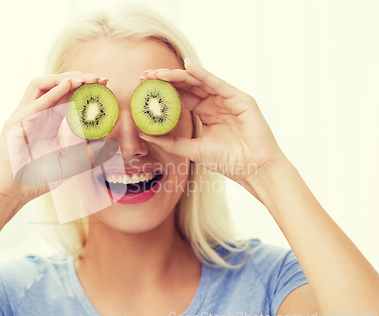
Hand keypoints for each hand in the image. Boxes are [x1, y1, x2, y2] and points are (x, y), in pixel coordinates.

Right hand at [0, 73, 107, 209]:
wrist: (11, 194)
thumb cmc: (36, 179)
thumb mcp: (69, 164)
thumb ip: (85, 153)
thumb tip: (106, 144)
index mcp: (47, 120)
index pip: (66, 94)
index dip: (85, 86)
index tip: (105, 85)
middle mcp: (34, 114)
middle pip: (55, 85)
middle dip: (79, 77)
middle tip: (100, 79)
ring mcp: (23, 116)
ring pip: (41, 84)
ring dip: (64, 78)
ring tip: (84, 79)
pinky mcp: (14, 124)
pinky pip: (34, 104)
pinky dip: (52, 93)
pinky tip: (68, 86)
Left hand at [140, 58, 287, 194]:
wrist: (253, 169)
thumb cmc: (228, 161)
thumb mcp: (192, 150)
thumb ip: (170, 142)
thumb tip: (145, 135)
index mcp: (206, 113)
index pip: (181, 97)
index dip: (163, 91)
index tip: (143, 87)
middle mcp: (215, 103)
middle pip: (187, 86)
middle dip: (166, 80)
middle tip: (145, 76)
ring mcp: (227, 99)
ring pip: (199, 82)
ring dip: (178, 75)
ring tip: (159, 72)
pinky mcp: (239, 98)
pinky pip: (217, 83)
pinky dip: (203, 74)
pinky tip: (188, 66)